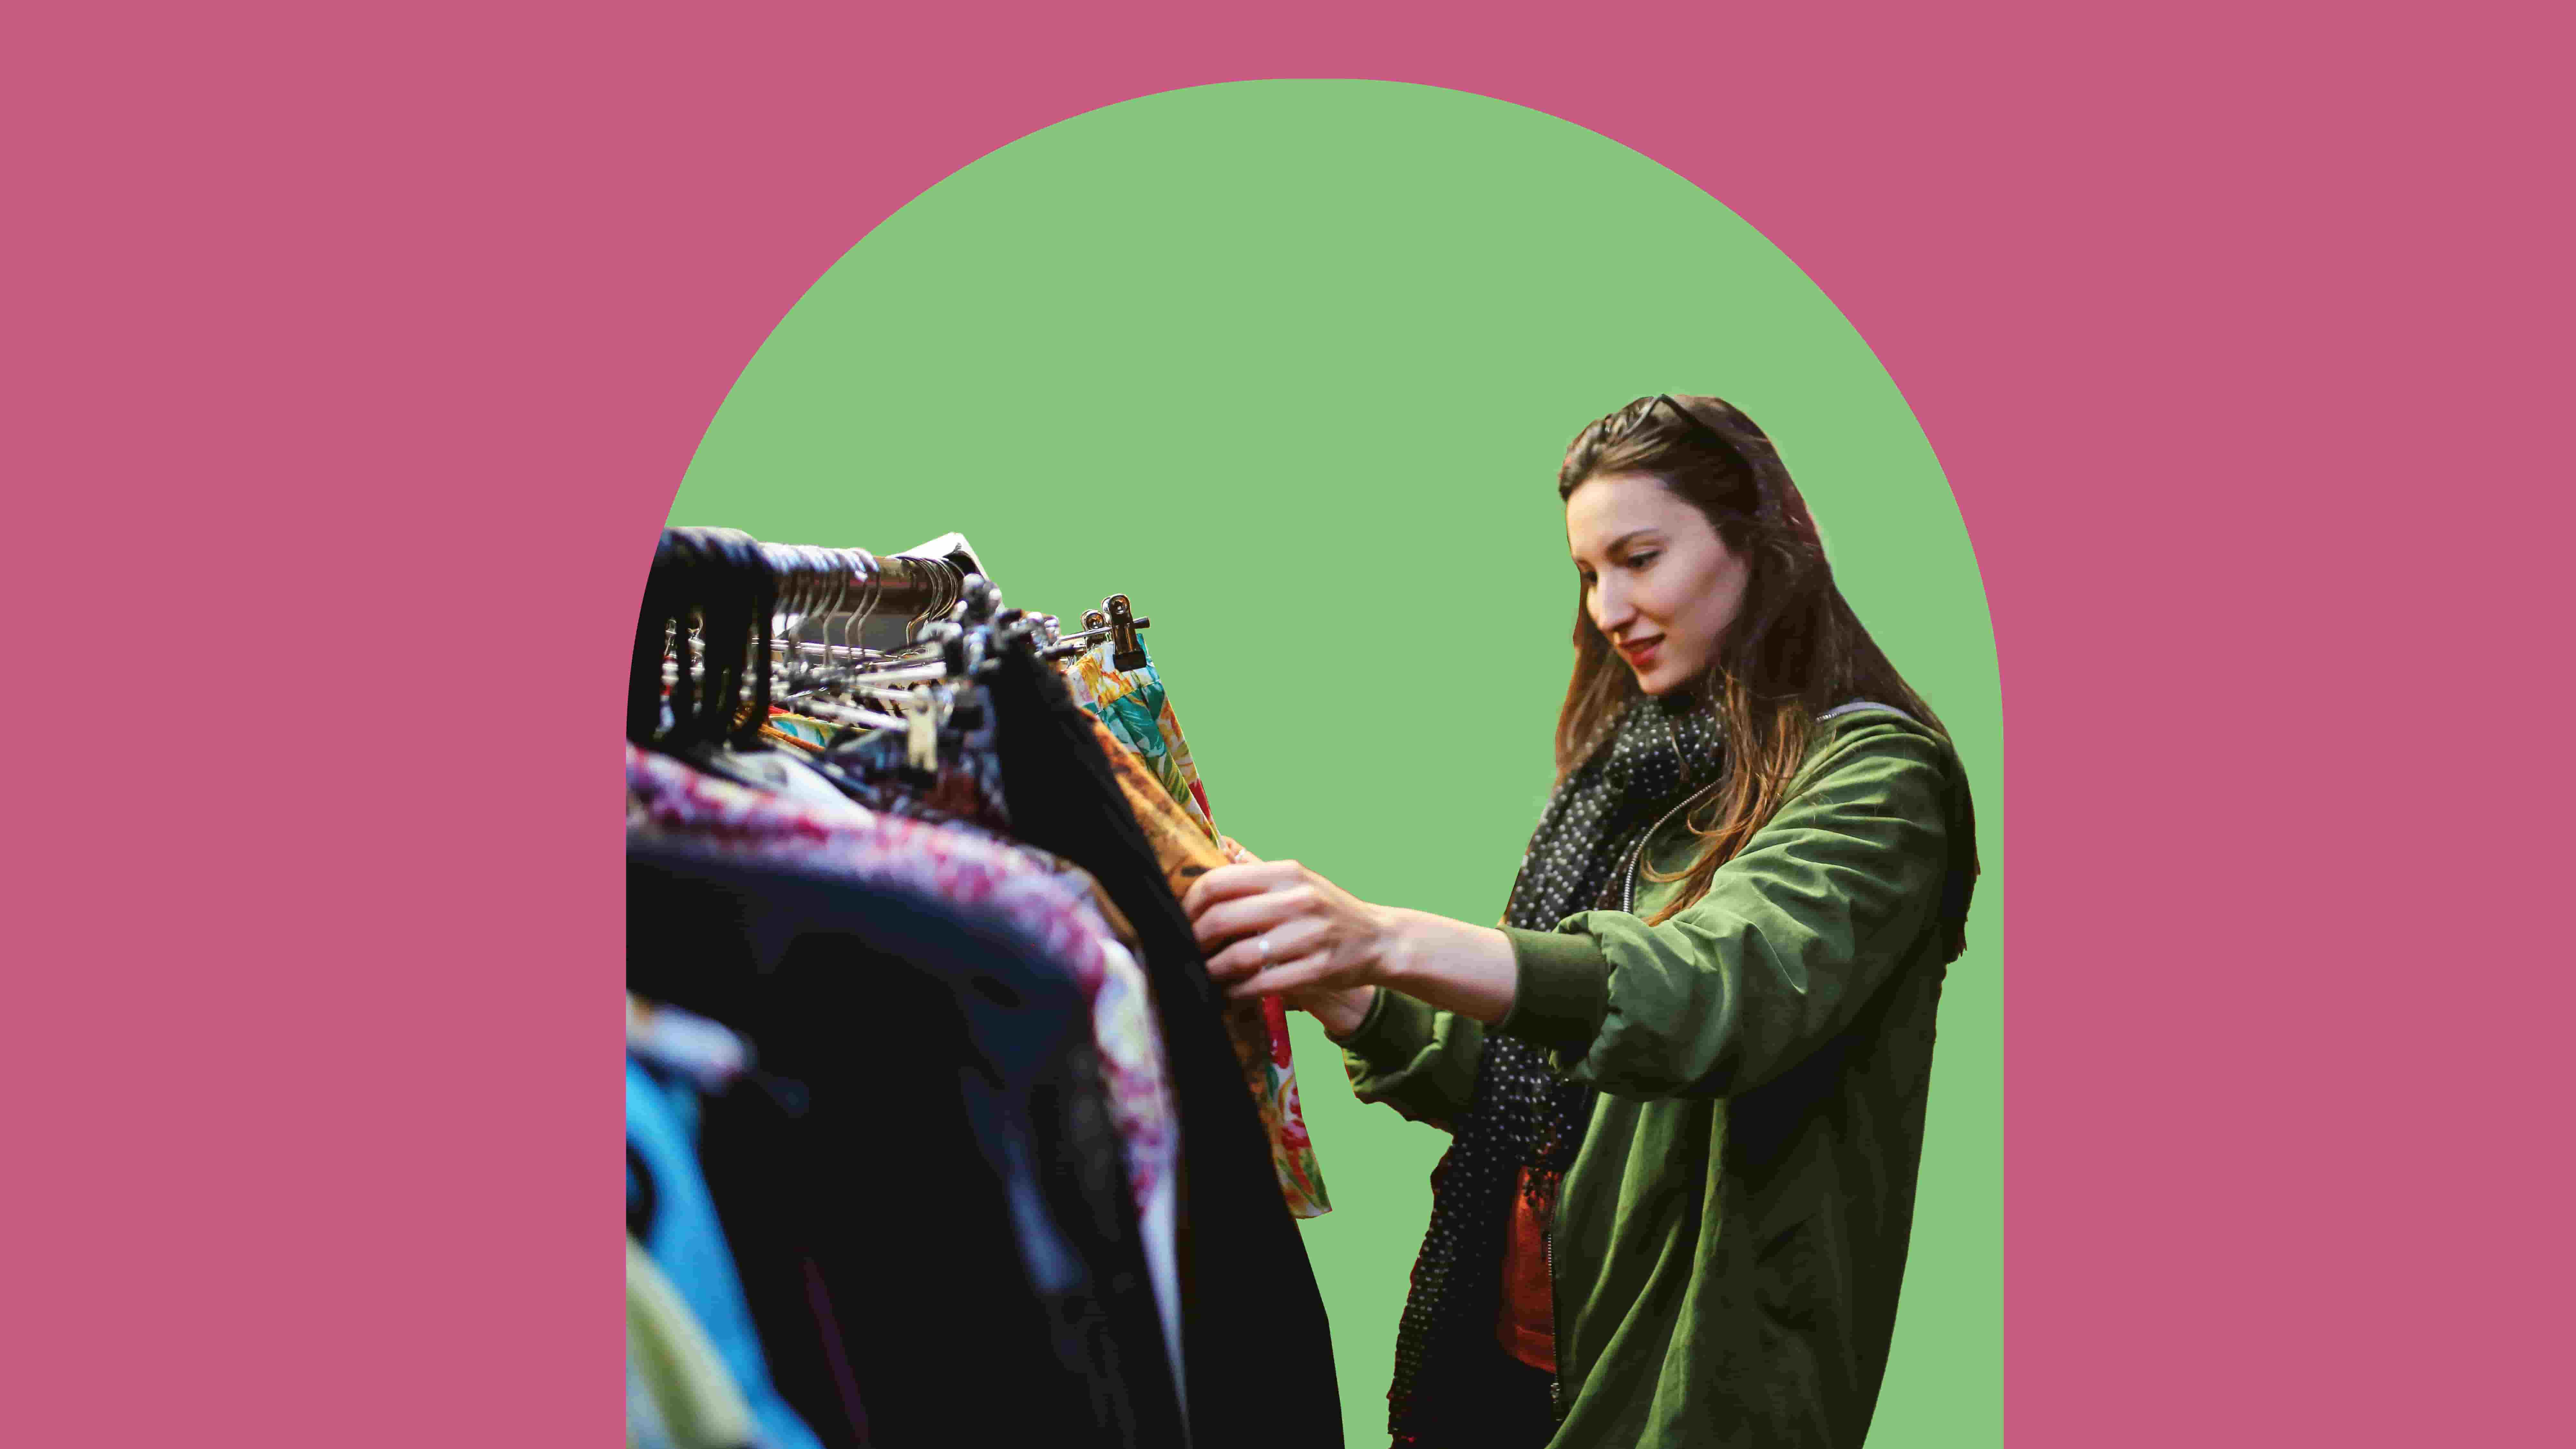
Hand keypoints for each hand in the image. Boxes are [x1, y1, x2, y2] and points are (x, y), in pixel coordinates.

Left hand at [1183, 857, 1390, 1030]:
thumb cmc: (1327, 909)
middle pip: (1220, 920)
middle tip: (1186, 952)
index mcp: (1286, 872)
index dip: (1189, 905)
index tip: (1182, 921)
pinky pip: (1262, 984)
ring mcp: (1309, 935)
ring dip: (1211, 971)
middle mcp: (1297, 899)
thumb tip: (1219, 842)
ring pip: (1238, 957)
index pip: (1218, 882)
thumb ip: (1254, 867)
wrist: (1378, 939)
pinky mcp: (1317, 969)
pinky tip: (1229, 994)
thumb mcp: (1296, 879)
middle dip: (1194, 941)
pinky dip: (1237, 993)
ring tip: (1203, 975)